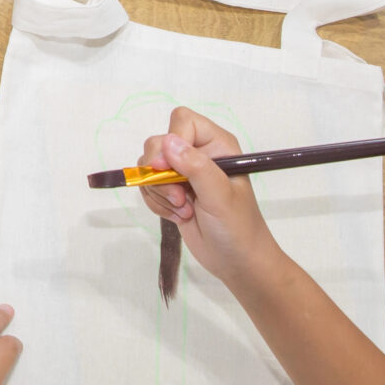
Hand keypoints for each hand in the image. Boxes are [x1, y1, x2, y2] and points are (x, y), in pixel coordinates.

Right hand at [137, 107, 279, 288]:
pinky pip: (147, 187)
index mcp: (217, 145)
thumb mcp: (220, 196)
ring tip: (184, 210)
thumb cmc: (237, 228)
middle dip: (160, 174)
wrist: (237, 262)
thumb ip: (195, 167)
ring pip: (148, 167)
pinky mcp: (172, 192)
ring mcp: (183, 173)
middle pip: (158, 143)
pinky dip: (156, 204)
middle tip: (180, 197)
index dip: (170, 142)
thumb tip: (167, 142)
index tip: (166, 169)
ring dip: (159, 192)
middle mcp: (198, 153)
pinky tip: (178, 216)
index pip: (182, 121)